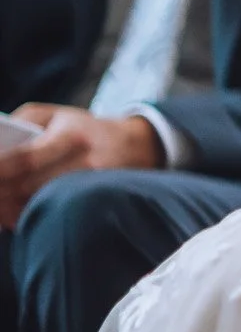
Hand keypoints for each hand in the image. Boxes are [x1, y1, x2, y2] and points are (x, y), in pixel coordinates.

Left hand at [0, 104, 162, 228]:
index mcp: (72, 136)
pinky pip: (48, 215)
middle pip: (26, 187)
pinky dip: (20, 216)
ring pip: (35, 205)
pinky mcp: (91, 203)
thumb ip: (22, 120)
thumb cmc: (83, 129)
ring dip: (4, 208)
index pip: (26, 158)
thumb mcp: (57, 115)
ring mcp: (90, 187)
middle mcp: (84, 162)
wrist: (137, 147)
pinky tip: (5, 211)